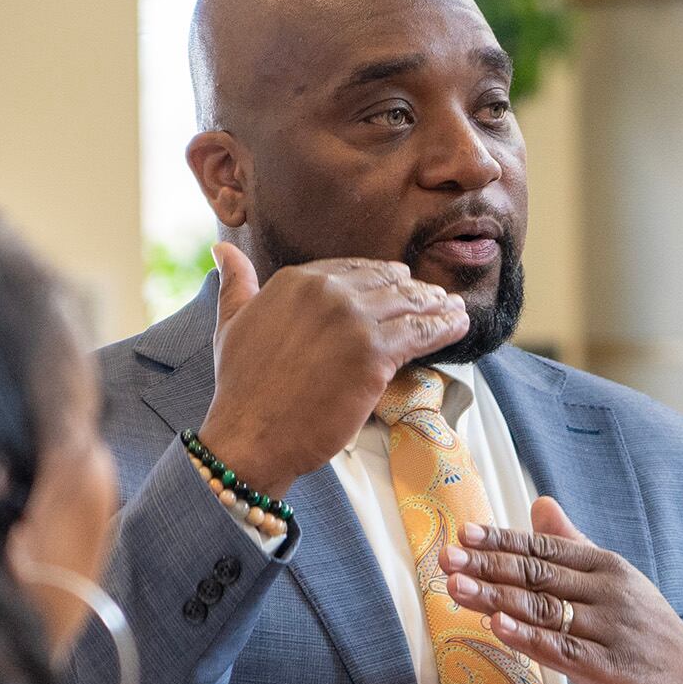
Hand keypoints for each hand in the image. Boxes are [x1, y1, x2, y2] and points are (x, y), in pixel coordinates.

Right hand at [196, 243, 469, 495]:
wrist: (250, 435)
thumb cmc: (241, 388)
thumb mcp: (231, 323)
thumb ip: (235, 283)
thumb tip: (222, 248)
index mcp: (295, 279)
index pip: (354, 269)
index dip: (382, 278)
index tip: (401, 284)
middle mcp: (326, 291)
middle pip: (386, 283)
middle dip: (414, 291)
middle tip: (437, 299)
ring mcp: (353, 320)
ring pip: (409, 305)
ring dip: (437, 306)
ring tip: (455, 310)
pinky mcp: (375, 354)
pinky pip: (422, 332)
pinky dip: (445, 327)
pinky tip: (459, 325)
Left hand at [441, 497, 682, 683]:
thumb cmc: (644, 633)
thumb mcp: (615, 581)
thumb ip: (573, 544)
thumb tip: (539, 502)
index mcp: (606, 567)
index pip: (546, 548)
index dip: (503, 540)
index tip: (464, 534)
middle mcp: (608, 593)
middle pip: (539, 575)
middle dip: (489, 565)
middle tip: (447, 558)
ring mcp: (609, 631)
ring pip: (544, 610)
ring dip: (496, 598)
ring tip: (458, 587)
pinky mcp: (608, 669)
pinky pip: (560, 651)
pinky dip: (527, 638)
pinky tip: (496, 628)